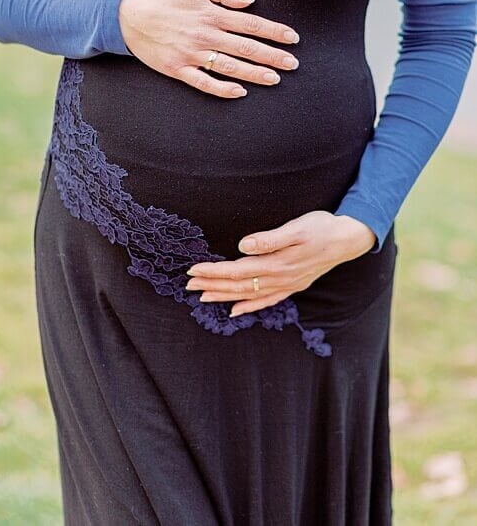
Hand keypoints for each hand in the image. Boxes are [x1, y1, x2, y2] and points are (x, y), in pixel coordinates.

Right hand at [118, 0, 301, 98]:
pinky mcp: (177, 68)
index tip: (292, 38)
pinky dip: (223, 88)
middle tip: (293, 63)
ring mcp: (191, 54)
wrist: (126, 15)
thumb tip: (248, 1)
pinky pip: (203, 82)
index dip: (274, 32)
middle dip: (272, 56)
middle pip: (246, 48)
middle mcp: (205, 36)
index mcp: (211, 14)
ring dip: (255, 73)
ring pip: (230, 67)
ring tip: (275, 78)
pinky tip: (240, 92)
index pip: (251, 24)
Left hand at [185, 211, 376, 316]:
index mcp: (278, 264)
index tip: (193, 270)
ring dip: (225, 295)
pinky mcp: (294, 285)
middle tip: (188, 285)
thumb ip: (269, 239)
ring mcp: (288, 284)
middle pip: (239, 285)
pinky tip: (235, 310)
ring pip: (250, 294)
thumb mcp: (296, 228)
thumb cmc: (321, 228)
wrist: (349, 238)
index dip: (213, 271)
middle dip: (212, 285)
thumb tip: (243, 246)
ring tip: (203, 296)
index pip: (237, 270)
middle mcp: (281, 278)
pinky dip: (250, 306)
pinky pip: (268, 300)